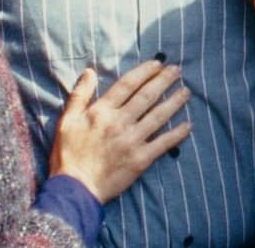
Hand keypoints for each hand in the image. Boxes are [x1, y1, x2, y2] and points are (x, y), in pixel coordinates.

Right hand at [49, 62, 192, 201]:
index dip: (144, 72)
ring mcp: (132, 140)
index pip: (127, 84)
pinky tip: (188, 125)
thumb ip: (79, 95)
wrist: (75, 189)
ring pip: (159, 116)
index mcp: (101, 111)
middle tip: (177, 71)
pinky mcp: (141, 159)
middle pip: (147, 96)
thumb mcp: (66, 121)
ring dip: (174, 102)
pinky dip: (178, 133)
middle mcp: (119, 122)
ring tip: (186, 92)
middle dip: (164, 81)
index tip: (157, 64)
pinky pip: (164, 143)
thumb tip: (89, 71)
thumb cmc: (67, 155)